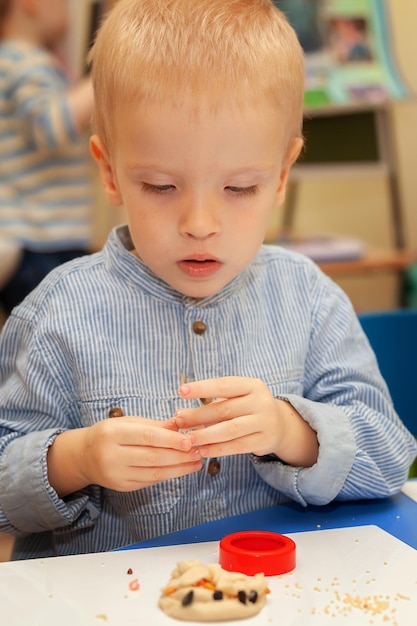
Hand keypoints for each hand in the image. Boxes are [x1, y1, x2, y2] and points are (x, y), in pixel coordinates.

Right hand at [48, 416, 201, 495]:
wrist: (84, 456)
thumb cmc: (111, 434)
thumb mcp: (129, 423)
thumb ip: (156, 425)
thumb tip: (182, 423)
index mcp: (112, 433)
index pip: (147, 436)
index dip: (170, 439)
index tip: (190, 441)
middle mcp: (111, 455)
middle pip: (152, 457)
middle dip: (179, 455)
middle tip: (198, 452)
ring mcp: (116, 474)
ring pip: (153, 472)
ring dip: (178, 468)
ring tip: (196, 462)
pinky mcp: (122, 486)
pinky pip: (149, 481)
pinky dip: (168, 475)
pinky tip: (181, 469)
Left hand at [175, 377, 318, 466]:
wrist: (280, 425)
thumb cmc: (248, 408)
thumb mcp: (238, 398)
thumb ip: (215, 403)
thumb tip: (182, 414)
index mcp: (252, 385)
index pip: (224, 385)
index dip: (202, 388)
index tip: (181, 391)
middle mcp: (261, 402)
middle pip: (224, 409)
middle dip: (198, 415)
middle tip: (178, 419)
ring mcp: (264, 422)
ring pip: (230, 430)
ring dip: (205, 435)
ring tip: (187, 439)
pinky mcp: (264, 441)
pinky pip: (237, 446)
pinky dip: (218, 449)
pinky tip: (202, 450)